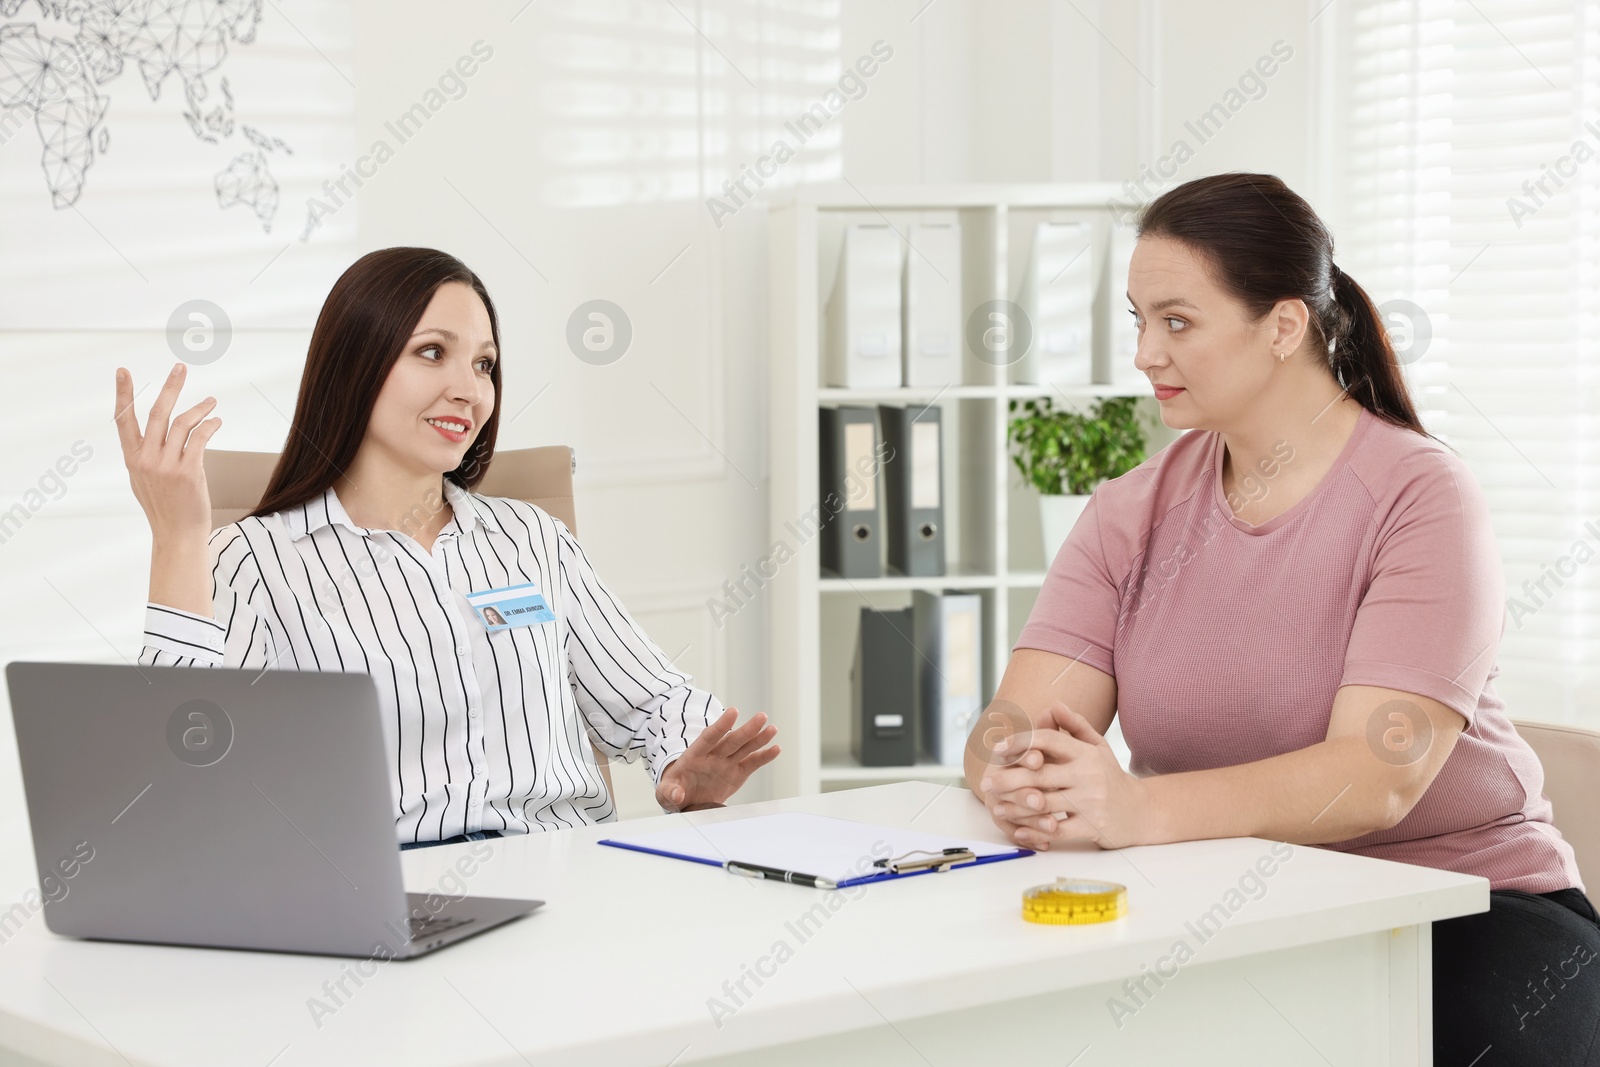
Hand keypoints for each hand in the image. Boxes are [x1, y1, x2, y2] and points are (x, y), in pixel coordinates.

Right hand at [115, 363, 221, 543]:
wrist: (177, 535)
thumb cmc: (164, 508)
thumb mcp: (143, 481)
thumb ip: (145, 457)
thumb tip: (154, 437)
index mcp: (132, 459)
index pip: (123, 420)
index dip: (122, 393)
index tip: (122, 370)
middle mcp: (146, 459)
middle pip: (157, 413)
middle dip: (170, 387)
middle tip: (180, 368)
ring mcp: (166, 465)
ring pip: (182, 423)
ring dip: (200, 408)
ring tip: (212, 401)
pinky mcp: (188, 471)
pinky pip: (200, 438)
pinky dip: (210, 425)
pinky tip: (217, 421)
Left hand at [656, 707, 779, 811]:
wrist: (685, 796)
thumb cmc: (673, 790)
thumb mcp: (664, 792)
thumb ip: (669, 792)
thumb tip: (677, 794)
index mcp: (694, 755)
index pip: (709, 737)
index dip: (721, 725)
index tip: (734, 711)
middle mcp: (713, 755)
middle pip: (731, 740)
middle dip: (746, 730)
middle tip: (761, 717)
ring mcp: (726, 762)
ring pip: (744, 748)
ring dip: (758, 738)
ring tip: (772, 728)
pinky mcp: (737, 773)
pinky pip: (752, 763)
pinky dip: (764, 757)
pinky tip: (776, 748)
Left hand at [977, 704, 1153, 850]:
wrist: (1142, 811)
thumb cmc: (1110, 776)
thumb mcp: (1097, 747)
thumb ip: (1074, 726)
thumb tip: (1052, 705)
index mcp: (1085, 753)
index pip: (1049, 740)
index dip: (1021, 742)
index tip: (998, 749)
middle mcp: (1088, 775)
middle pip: (1041, 775)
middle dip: (1008, 779)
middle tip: (986, 783)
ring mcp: (1091, 802)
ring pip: (1046, 804)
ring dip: (1017, 807)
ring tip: (997, 807)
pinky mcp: (1094, 827)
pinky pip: (1059, 830)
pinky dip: (1037, 831)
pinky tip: (1019, 829)